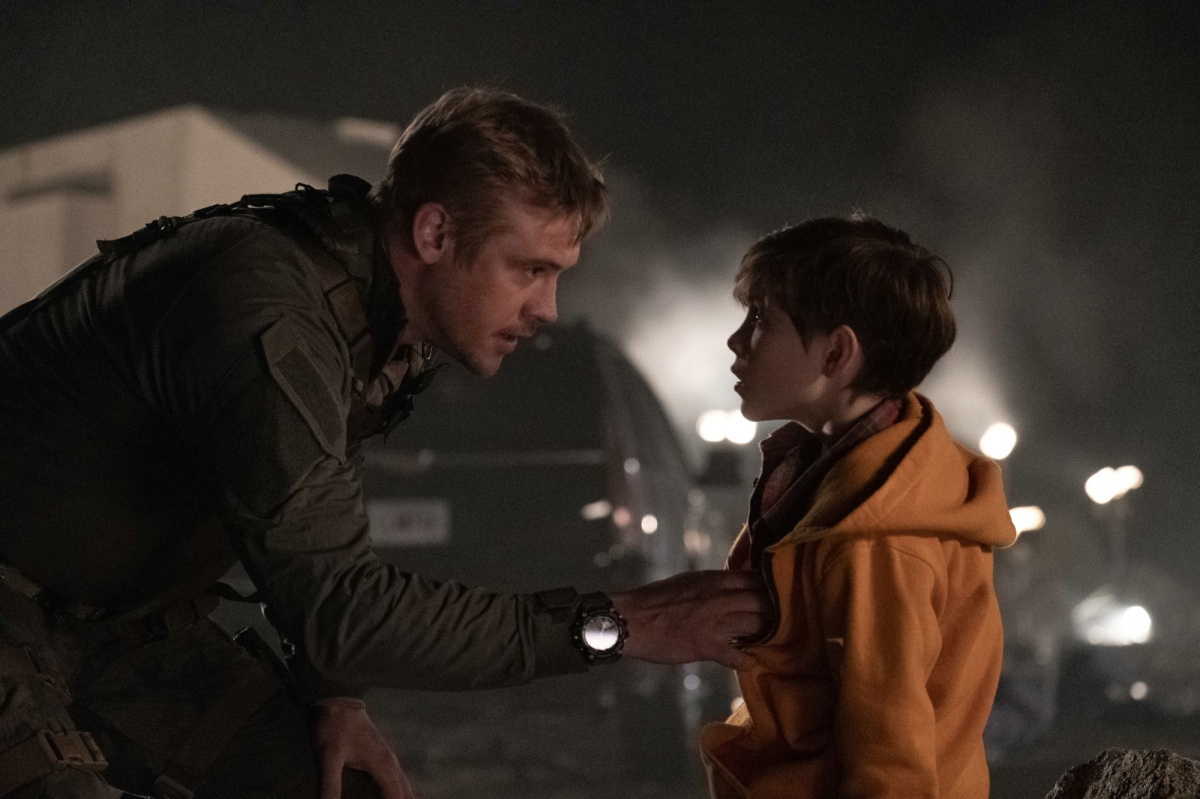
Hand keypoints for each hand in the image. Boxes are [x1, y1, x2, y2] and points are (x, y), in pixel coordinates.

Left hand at [309, 697, 415, 798]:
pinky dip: (398, 792)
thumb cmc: (331, 725)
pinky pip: (395, 779)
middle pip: (406, 794)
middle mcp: (390, 762)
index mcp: (383, 765)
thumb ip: (329, 786)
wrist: (335, 696)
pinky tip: (391, 795)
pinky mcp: (378, 754)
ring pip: (403, 786)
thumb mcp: (327, 757)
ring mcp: (386, 757)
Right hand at [610, 569, 773, 669]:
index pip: (756, 579)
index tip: (781, 598)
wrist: (630, 619)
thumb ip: (714, 585)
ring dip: (767, 636)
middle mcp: (719, 598)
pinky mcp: (706, 645)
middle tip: (784, 623)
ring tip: (771, 643)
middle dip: (777, 613)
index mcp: (715, 580)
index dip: (773, 589)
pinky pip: (737, 656)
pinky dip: (746, 661)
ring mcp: (715, 622)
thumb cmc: (656, 600)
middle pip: (764, 602)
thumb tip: (732, 587)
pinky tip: (749, 663)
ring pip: (757, 626)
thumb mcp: (689, 582)